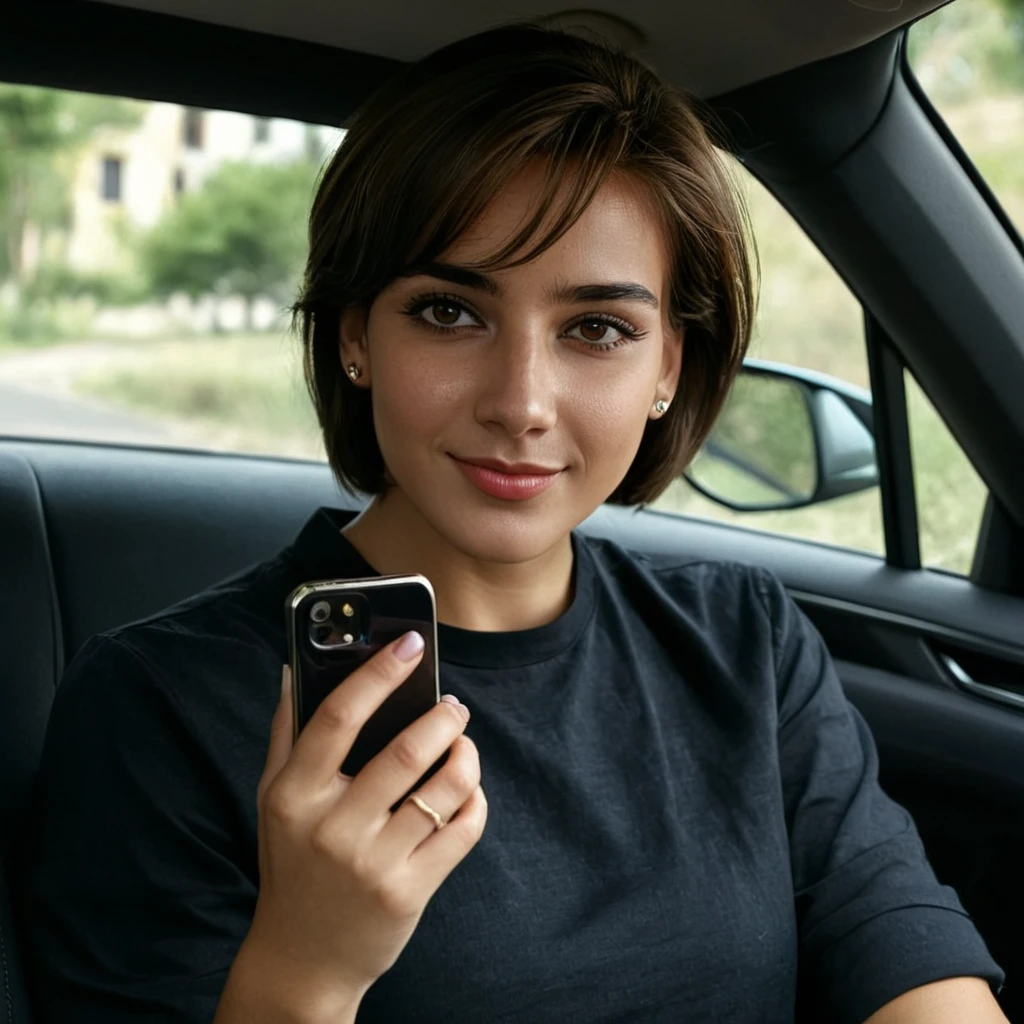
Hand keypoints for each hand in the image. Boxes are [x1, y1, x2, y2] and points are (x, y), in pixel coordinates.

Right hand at [243, 632, 486, 1009]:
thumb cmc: (292, 862)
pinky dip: (476, 800)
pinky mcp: (408, 892)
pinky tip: (467, 790)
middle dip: (442, 716)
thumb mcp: (273, 798)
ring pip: (442, 788)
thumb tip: (295, 665)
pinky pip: (462, 831)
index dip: (378, 672)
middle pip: (403, 751)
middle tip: (454, 704)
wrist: (302, 959)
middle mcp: (331, 828)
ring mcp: (372, 863)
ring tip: (463, 743)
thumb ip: (287, 730)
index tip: (412, 642)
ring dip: (465, 755)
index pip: (338, 717)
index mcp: (293, 795)